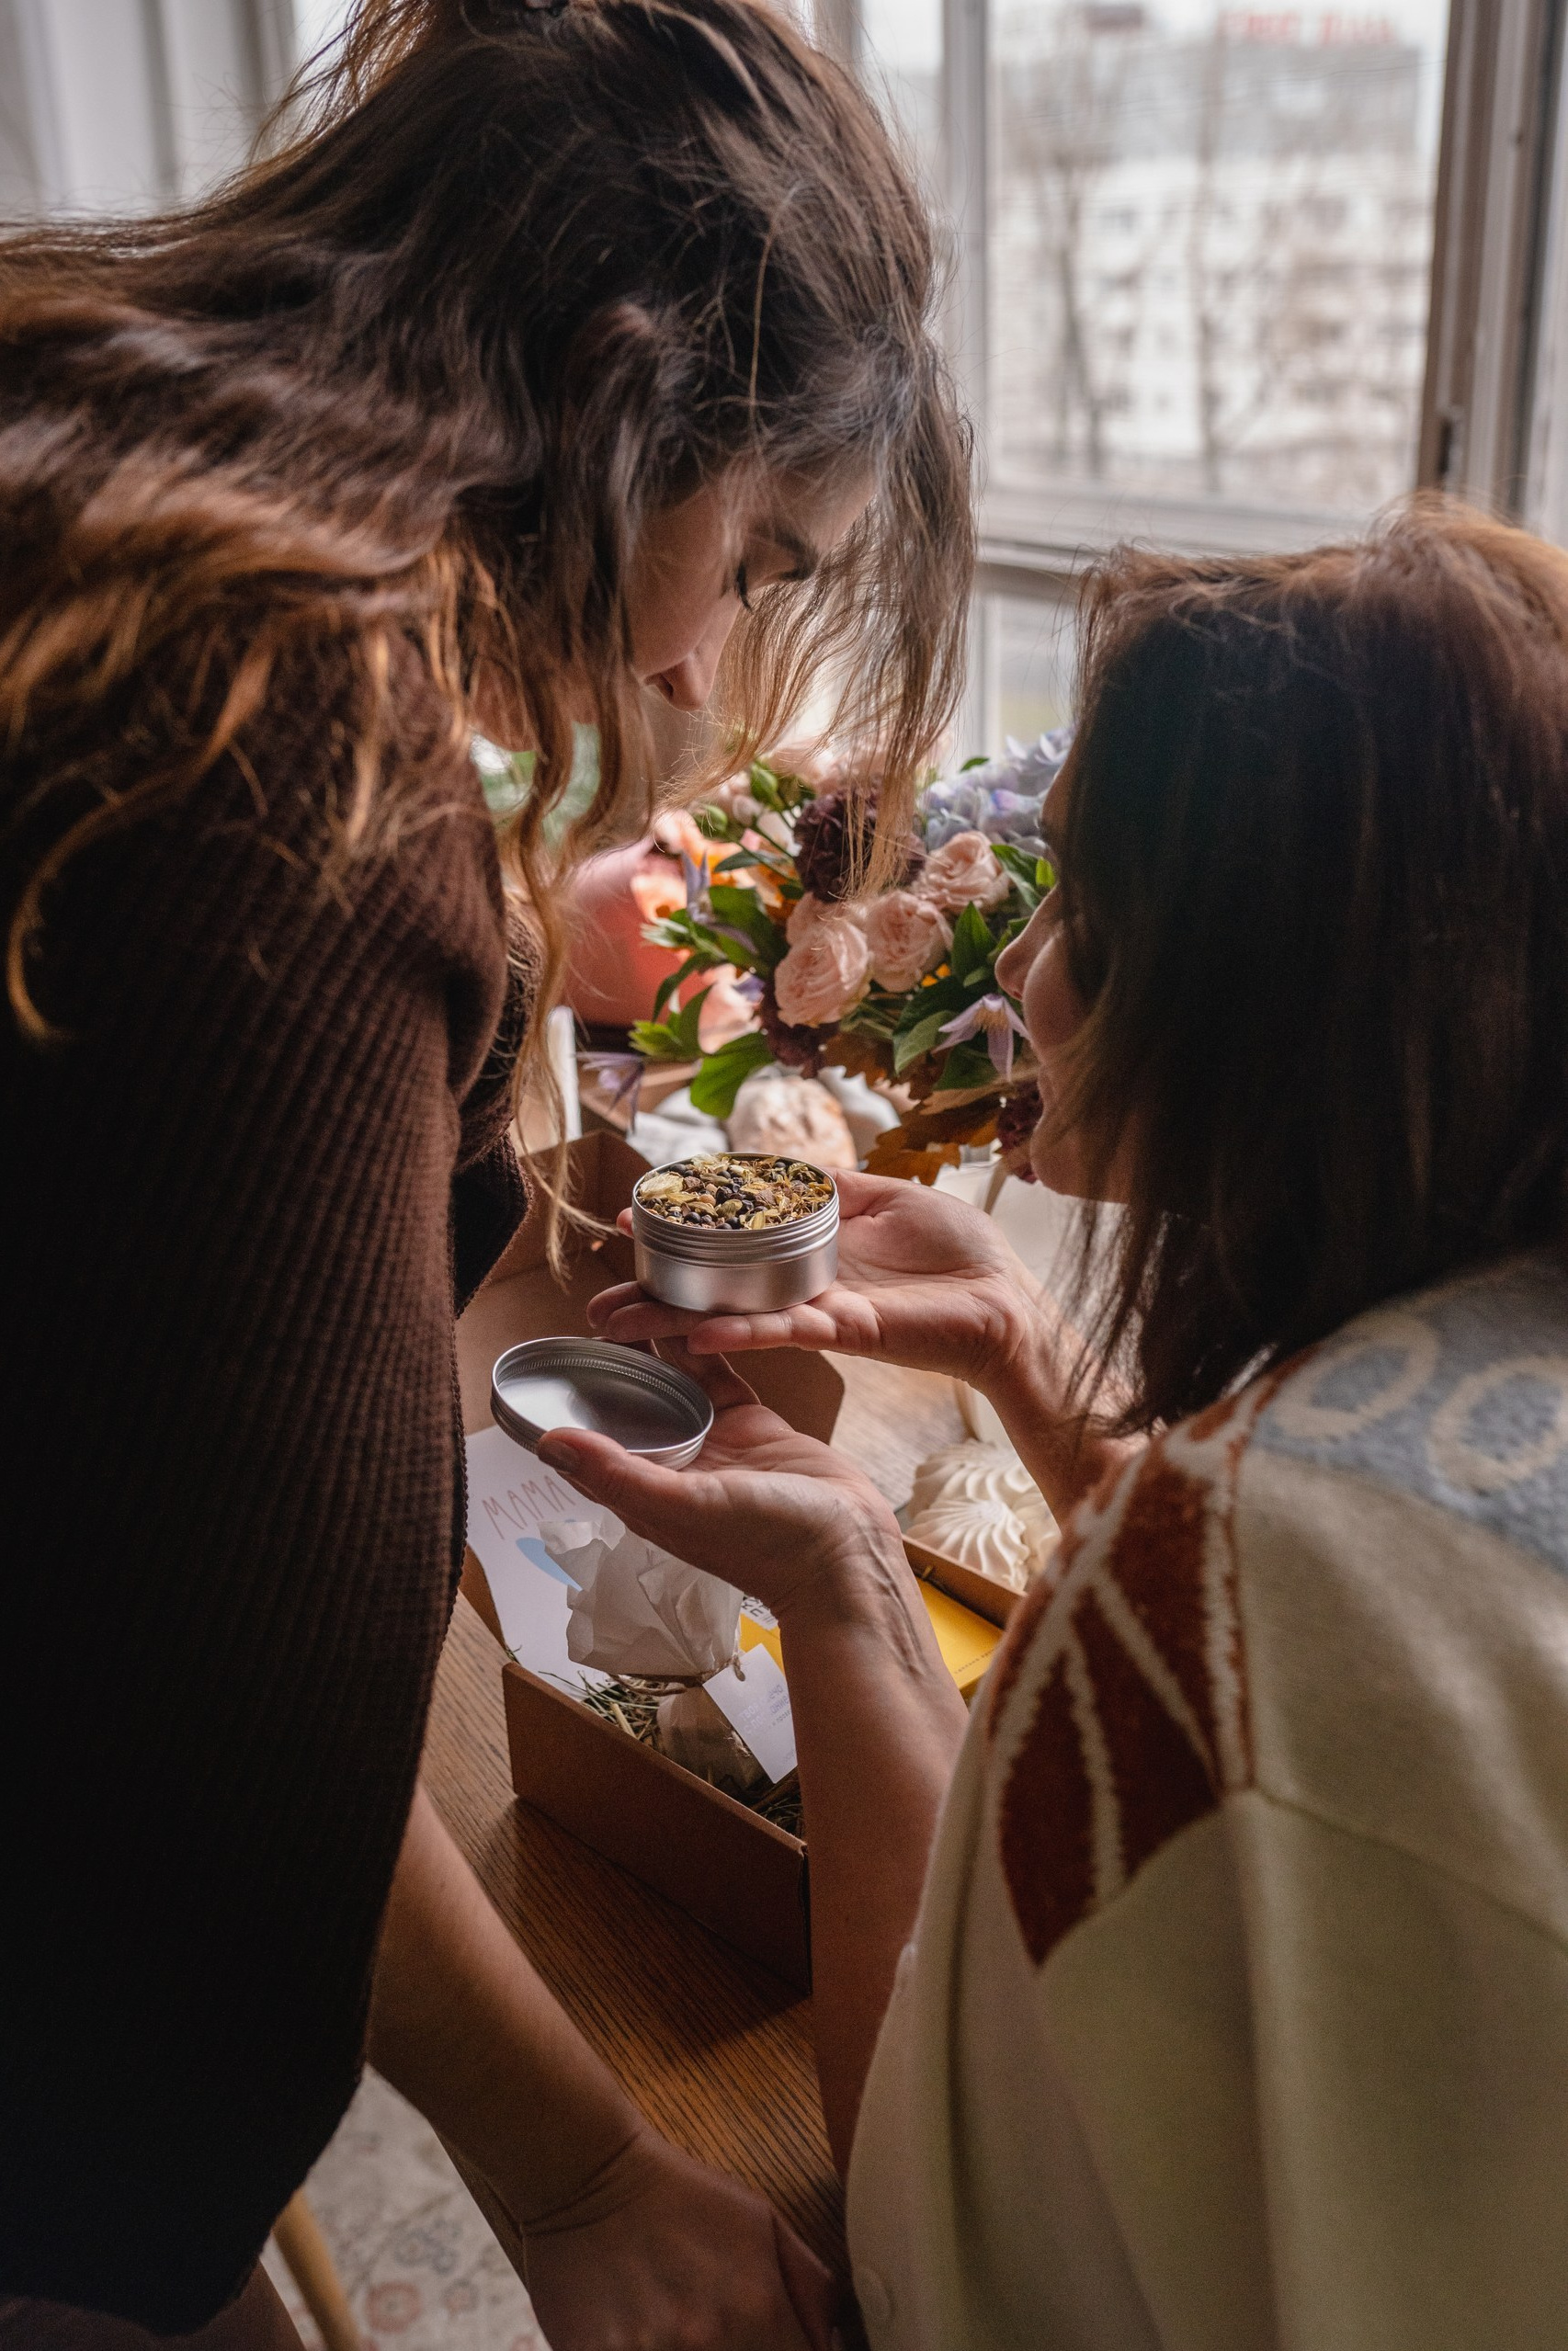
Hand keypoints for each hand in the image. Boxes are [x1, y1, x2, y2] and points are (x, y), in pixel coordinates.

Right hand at [521, 2124, 839, 2350]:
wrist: (588, 2178)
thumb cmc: (679, 2198)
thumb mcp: (764, 2225)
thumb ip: (811, 2291)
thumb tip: (836, 2346)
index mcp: (758, 2311)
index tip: (781, 2346)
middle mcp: (709, 2343)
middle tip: (725, 2334)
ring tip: (681, 2329)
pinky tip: (644, 2335)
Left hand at [539, 1346, 910, 1623]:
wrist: (848, 1551)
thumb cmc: (767, 1544)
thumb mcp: (683, 1507)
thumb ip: (617, 1474)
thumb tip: (549, 1443)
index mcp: (648, 1494)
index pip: (596, 1445)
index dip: (576, 1405)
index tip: (559, 1359)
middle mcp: (676, 1467)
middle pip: (635, 1406)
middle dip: (616, 1364)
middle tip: (599, 1311)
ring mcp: (716, 1444)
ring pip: (677, 1384)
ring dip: (658, 1348)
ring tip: (637, 1299)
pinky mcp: (753, 1424)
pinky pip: (720, 1376)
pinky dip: (706, 1347)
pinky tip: (691, 1312)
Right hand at [588, 1168, 1044, 1396]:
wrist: (1009, 1299)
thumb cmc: (960, 1253)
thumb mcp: (888, 1196)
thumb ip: (834, 1185)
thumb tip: (787, 1164)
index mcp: (809, 1255)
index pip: (730, 1246)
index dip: (682, 1235)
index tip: (632, 1221)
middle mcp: (803, 1289)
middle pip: (717, 1293)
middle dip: (657, 1296)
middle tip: (600, 1299)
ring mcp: (820, 1314)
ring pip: (734, 1319)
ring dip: (677, 1321)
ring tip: (622, 1322)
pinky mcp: (846, 1332)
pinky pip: (784, 1330)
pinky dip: (741, 1331)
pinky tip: (697, 1330)